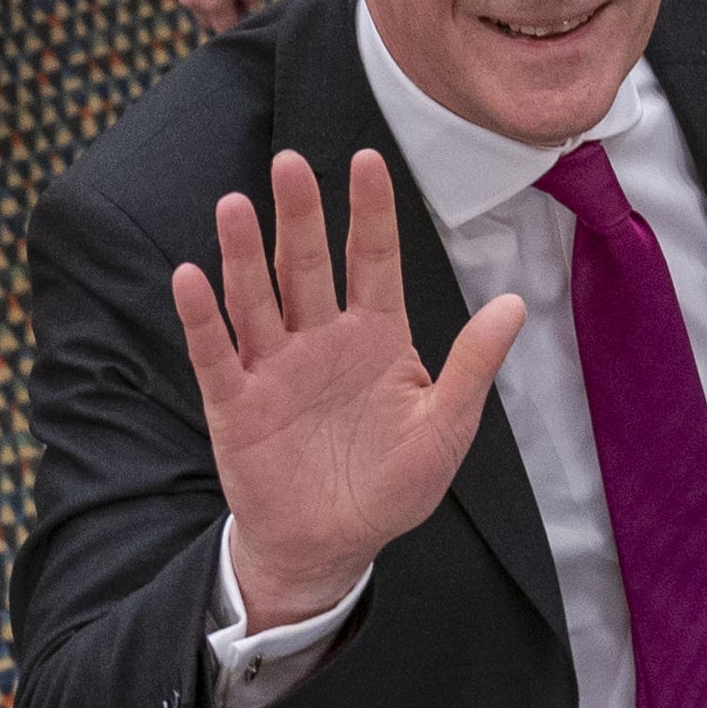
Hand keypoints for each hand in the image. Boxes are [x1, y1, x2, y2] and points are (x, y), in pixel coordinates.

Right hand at [178, 149, 526, 629]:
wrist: (333, 547)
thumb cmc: (391, 485)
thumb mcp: (445, 426)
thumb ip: (473, 365)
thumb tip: (516, 304)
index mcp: (375, 336)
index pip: (372, 259)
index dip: (370, 212)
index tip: (366, 159)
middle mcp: (320, 339)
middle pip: (305, 265)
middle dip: (298, 215)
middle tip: (290, 163)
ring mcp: (274, 368)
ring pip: (256, 299)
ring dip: (242, 254)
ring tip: (234, 205)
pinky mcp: (236, 404)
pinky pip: (216, 355)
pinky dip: (201, 318)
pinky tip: (190, 277)